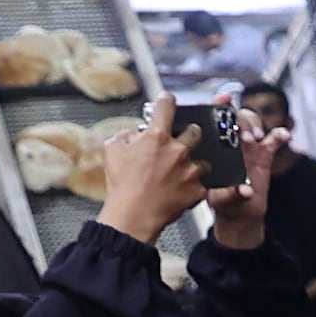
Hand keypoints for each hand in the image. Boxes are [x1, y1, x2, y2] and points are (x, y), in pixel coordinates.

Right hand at [93, 108, 209, 246]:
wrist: (133, 216)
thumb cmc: (121, 185)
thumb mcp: (112, 150)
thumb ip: (126, 135)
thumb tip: (136, 133)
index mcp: (157, 136)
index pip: (167, 105)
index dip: (166, 100)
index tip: (167, 100)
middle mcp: (178, 150)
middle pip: (195, 130)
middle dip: (189, 133)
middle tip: (181, 140)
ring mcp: (190, 170)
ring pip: (203, 159)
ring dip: (194, 162)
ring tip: (181, 170)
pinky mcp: (198, 190)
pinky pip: (203, 183)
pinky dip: (195, 185)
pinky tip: (183, 188)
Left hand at [202, 106, 285, 250]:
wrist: (240, 212)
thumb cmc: (223, 202)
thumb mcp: (220, 200)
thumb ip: (230, 193)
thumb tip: (244, 190)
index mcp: (214, 146)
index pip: (213, 118)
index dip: (218, 104)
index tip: (224, 99)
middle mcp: (230, 141)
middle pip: (236, 116)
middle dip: (241, 121)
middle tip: (245, 136)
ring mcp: (248, 146)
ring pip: (253, 122)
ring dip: (256, 125)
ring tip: (258, 139)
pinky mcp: (264, 154)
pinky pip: (274, 139)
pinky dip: (280, 135)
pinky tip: (284, 136)